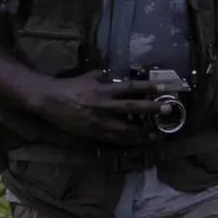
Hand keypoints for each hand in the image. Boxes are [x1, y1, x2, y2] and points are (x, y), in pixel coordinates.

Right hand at [33, 70, 166, 147]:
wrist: (50, 101)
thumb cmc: (70, 87)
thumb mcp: (88, 77)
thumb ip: (104, 77)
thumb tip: (116, 75)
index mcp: (102, 89)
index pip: (130, 87)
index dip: (147, 87)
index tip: (163, 88)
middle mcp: (103, 105)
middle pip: (132, 107)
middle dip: (151, 108)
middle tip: (167, 109)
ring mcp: (98, 122)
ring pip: (125, 129)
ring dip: (142, 132)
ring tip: (156, 134)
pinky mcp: (93, 133)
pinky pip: (114, 139)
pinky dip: (127, 141)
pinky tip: (137, 141)